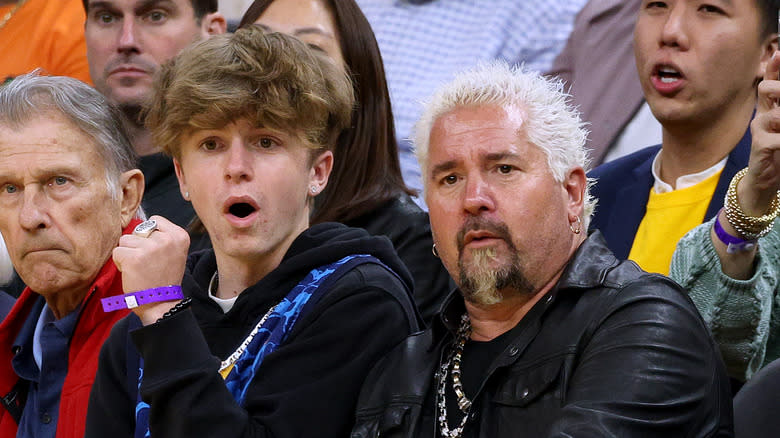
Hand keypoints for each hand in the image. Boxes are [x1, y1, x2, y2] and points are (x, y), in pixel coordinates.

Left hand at [113, 216, 189, 323]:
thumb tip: (143, 226)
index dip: (150, 236)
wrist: (160, 303)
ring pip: (125, 240)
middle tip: (147, 263)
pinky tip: (132, 272)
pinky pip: (117, 252)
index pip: (155, 220)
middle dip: (138, 245)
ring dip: (128, 253)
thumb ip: (164, 237)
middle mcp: (167, 239)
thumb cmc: (165, 278)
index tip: (156, 251)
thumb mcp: (175, 252)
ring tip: (139, 267)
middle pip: (139, 230)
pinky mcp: (134, 258)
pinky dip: (120, 263)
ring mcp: (150, 248)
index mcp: (180, 236)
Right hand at [745, 51, 779, 214]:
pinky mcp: (761, 147)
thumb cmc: (778, 150)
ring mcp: (760, 130)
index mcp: (771, 108)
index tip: (779, 54)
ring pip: (776, 115)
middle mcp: (763, 116)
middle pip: (766, 89)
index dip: (774, 67)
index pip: (769, 82)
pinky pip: (777, 138)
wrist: (765, 180)